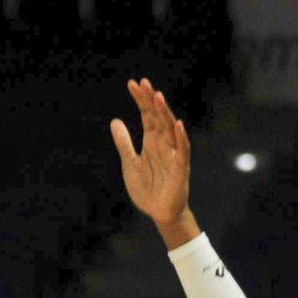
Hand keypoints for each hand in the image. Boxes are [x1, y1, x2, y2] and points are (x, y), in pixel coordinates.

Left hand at [109, 78, 197, 245]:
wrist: (159, 213)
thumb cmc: (148, 188)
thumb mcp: (130, 163)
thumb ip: (124, 143)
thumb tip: (115, 120)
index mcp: (151, 142)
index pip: (147, 116)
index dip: (141, 100)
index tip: (133, 84)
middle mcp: (163, 144)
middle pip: (158, 118)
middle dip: (151, 101)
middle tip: (144, 83)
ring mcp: (173, 155)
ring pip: (170, 130)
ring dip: (165, 114)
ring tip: (157, 97)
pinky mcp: (180, 169)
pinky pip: (183, 151)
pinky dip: (181, 138)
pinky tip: (177, 125)